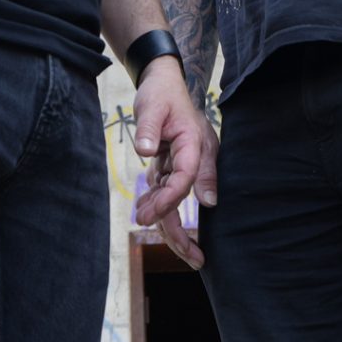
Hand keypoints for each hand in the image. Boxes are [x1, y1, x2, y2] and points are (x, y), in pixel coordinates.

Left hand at [129, 59, 217, 267]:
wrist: (164, 83)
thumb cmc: (160, 93)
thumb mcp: (152, 106)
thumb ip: (149, 129)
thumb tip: (146, 152)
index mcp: (193, 143)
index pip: (186, 175)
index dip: (172, 197)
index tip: (154, 216)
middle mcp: (195, 157)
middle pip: (189, 197)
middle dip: (187, 228)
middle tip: (190, 258)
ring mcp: (187, 163)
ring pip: (179, 199)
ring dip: (172, 223)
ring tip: (176, 250)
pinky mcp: (175, 165)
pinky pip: (168, 191)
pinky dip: (160, 207)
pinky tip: (149, 216)